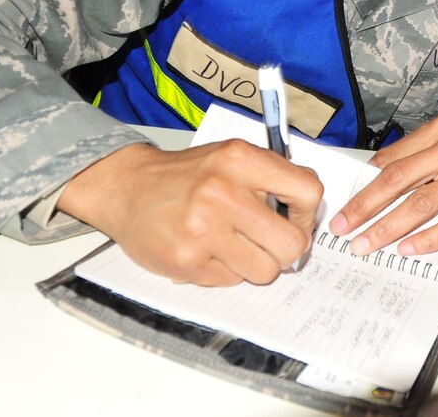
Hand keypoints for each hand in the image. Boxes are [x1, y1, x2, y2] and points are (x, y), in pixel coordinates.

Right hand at [58, 140, 322, 285]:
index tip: (298, 218)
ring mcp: (203, 230)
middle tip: (273, 242)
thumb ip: (272, 175)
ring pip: (266, 270)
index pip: (308, 192)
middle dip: (288, 249)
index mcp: (240, 160)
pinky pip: (233, 281)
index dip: (309, 214)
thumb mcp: (232, 156)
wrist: (127, 188)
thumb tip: (310, 209)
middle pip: (292, 243)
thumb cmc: (187, 175)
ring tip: (238, 245)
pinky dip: (228, 271)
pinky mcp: (187, 262)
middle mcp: (222, 193)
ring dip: (258, 263)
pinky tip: (211, 250)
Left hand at [328, 114, 437, 256]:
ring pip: (424, 203)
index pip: (393, 162)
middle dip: (368, 208)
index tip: (344, 212)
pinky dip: (428, 238)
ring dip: (390, 228)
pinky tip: (408, 249)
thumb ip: (415, 162)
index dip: (364, 189)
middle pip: (402, 181)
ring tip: (368, 245)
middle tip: (344, 231)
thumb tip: (369, 187)